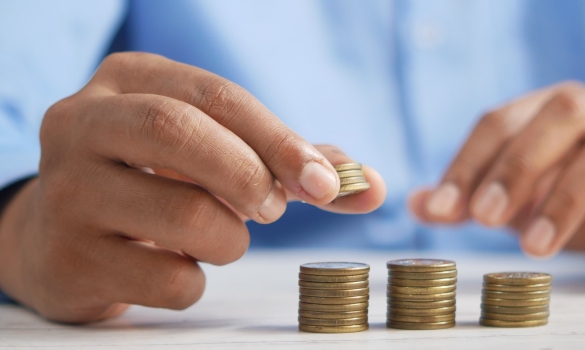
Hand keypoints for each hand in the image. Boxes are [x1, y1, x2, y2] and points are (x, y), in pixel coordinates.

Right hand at [0, 53, 385, 322]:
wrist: (59, 236)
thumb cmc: (155, 182)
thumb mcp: (212, 151)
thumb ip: (291, 162)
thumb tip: (370, 186)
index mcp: (128, 81)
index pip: (216, 96)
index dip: (280, 140)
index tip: (326, 183)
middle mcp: (83, 124)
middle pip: (181, 133)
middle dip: (250, 176)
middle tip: (273, 208)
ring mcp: (66, 192)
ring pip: (184, 216)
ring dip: (230, 239)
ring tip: (218, 236)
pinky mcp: (67, 258)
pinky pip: (167, 279)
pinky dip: (195, 281)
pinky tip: (175, 265)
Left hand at [411, 82, 584, 278]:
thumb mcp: (529, 198)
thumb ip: (476, 198)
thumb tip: (416, 204)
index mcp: (563, 109)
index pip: (504, 118)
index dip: (469, 161)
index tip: (442, 208)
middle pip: (564, 112)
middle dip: (517, 165)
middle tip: (484, 219)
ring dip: (569, 197)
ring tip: (537, 248)